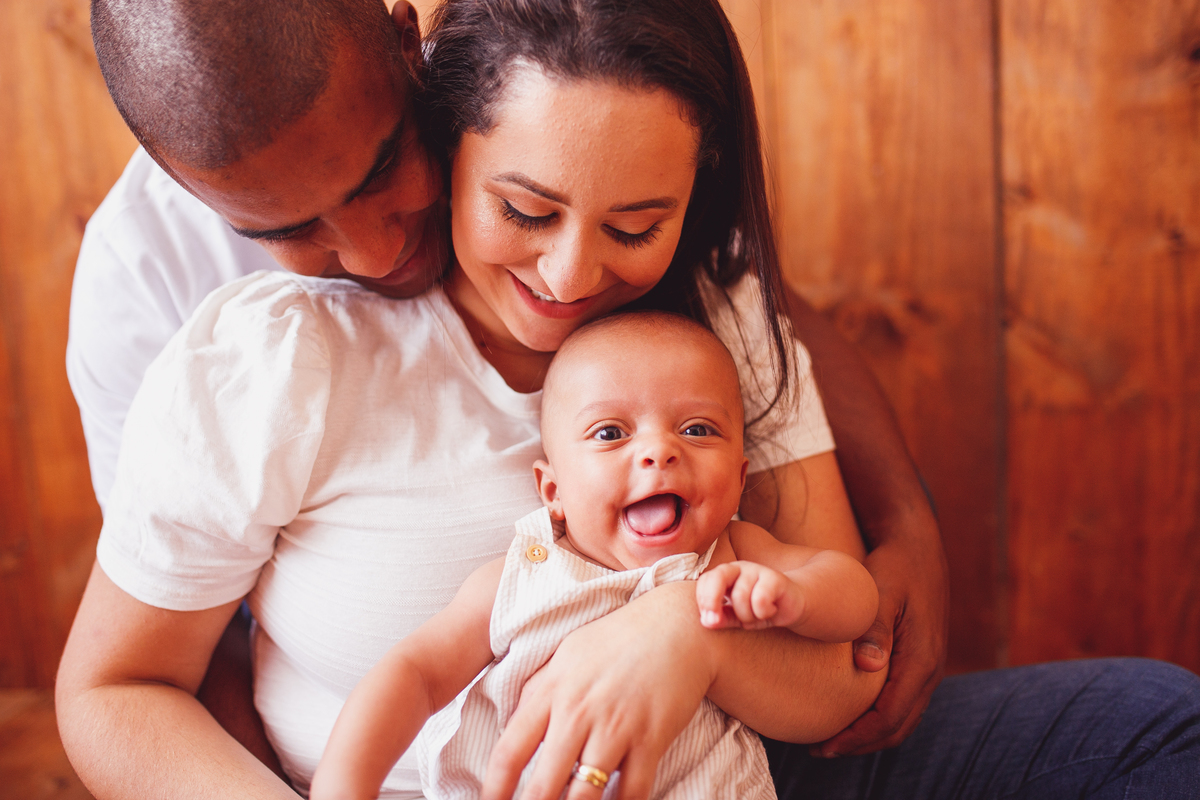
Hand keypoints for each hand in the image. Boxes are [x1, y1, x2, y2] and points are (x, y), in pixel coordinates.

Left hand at [481, 582, 713, 799]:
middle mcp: (578, 712)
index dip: (494, 789)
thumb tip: (511, 723)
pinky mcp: (651, 739)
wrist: (676, 626)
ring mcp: (615, 728)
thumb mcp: (566, 654)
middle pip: (543, 786)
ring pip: (585, 796)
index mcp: (551, 691)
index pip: (509, 751)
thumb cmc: (616, 639)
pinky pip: (632, 793)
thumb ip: (537, 690)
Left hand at [695, 561, 801, 630]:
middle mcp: (739, 568)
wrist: (791, 605)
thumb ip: (721, 618)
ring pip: (740, 597)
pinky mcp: (774, 578)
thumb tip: (706, 622)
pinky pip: (760, 600)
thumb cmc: (759, 610)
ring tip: (757, 616)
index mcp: (725, 575)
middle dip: (712, 601)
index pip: (705, 581)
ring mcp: (757, 570)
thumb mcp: (736, 617)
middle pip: (717, 577)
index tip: (708, 620)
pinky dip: (763, 613)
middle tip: (715, 620)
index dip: (703, 601)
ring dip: (747, 616)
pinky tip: (770, 611)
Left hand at [812, 535, 947, 756]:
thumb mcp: (882, 592)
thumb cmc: (894, 566)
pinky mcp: (922, 660)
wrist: (917, 545)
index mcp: (921, 658)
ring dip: (871, 734)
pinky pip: (905, 702)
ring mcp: (929, 666)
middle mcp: (930, 669)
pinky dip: (881, 717)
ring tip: (833, 739)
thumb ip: (875, 629)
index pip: (890, 716)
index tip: (824, 746)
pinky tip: (854, 714)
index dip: (857, 737)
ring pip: (904, 718)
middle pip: (898, 727)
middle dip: (861, 744)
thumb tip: (869, 667)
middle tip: (820, 749)